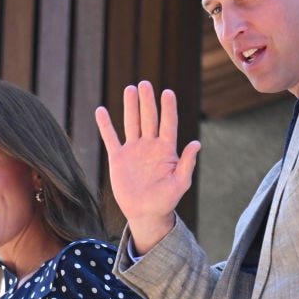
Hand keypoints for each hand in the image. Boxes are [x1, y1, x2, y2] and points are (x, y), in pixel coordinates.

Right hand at [95, 81, 200, 253]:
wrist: (145, 213)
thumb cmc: (165, 200)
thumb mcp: (180, 183)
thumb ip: (187, 163)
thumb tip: (196, 143)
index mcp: (166, 150)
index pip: (168, 124)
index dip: (168, 108)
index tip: (167, 93)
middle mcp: (150, 145)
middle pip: (148, 118)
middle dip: (147, 102)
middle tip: (145, 84)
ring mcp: (133, 150)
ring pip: (131, 123)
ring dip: (130, 107)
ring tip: (130, 89)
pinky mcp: (118, 158)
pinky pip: (111, 138)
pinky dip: (105, 126)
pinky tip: (101, 111)